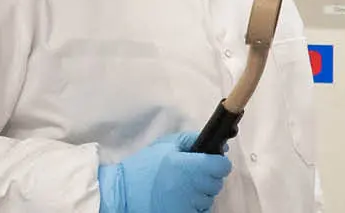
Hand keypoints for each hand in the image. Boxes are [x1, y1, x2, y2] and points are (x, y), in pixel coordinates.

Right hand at [98, 132, 231, 212]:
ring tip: (181, 188)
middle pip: (217, 183)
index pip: (222, 166)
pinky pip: (200, 212)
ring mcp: (188, 205)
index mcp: (189, 166)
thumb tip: (219, 145)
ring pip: (209, 198)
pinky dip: (194, 206)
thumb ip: (192, 139)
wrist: (122, 194)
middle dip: (208, 177)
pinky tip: (180, 199)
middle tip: (190, 174)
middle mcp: (192, 187)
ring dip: (200, 193)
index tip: (211, 161)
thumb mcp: (166, 145)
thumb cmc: (143, 167)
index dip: (218, 162)